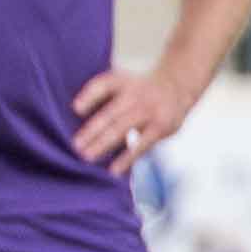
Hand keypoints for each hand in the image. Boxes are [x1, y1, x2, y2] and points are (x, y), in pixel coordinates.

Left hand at [68, 59, 205, 168]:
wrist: (176, 87)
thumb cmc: (137, 90)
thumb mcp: (121, 83)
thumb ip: (100, 95)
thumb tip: (73, 117)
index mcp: (121, 82)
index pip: (103, 85)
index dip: (89, 97)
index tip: (75, 109)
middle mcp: (135, 94)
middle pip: (111, 113)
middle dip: (92, 130)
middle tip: (76, 146)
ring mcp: (149, 111)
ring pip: (123, 129)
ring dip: (104, 144)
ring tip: (88, 157)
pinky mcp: (160, 127)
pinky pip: (141, 144)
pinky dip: (127, 158)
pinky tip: (114, 170)